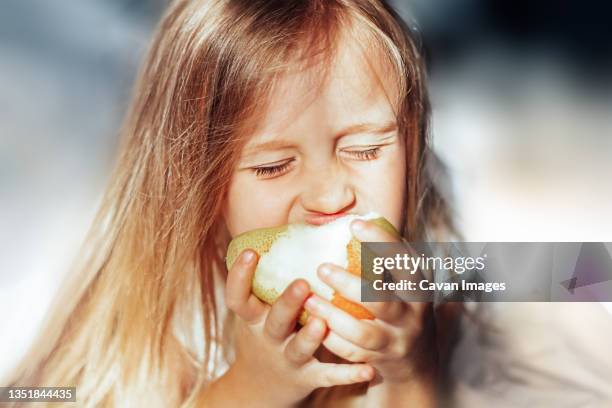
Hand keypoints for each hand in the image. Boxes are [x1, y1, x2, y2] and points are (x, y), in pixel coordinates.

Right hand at [224, 249, 375, 406]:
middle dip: (287, 303)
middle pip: (275, 321)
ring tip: (323, 322)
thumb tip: (286, 231)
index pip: (238, 298)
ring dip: (311, 336)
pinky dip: (347, 374)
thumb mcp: (256, 311)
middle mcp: (268, 338)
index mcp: (254, 318)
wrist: (259, 388)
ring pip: (299, 348)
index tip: (252, 252)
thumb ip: (269, 281)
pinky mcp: (307, 378)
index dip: (240, 276)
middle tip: (302, 283)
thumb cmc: (266, 333)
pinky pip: (328, 375)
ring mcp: (287, 358)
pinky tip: (367, 368)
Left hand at [303, 219, 436, 383]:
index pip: (403, 261)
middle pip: (380, 300)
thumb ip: (388, 260)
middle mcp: (412, 315)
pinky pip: (353, 352)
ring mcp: (397, 341)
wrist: (416, 362)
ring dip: (333, 315)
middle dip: (348, 284)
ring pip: (363, 332)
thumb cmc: (402, 308)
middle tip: (321, 268)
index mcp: (418, 287)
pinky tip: (314, 324)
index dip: (381, 241)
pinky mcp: (381, 361)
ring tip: (308, 300)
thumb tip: (358, 221)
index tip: (354, 225)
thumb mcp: (405, 284)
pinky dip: (332, 339)